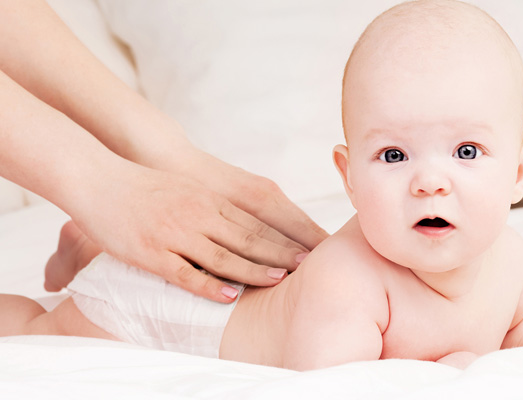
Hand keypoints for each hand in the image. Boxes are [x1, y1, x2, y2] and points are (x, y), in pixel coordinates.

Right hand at [71, 159, 324, 302]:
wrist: (100, 178)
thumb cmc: (147, 186)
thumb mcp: (189, 192)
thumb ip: (215, 208)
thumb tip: (240, 228)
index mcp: (210, 201)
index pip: (256, 223)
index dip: (283, 237)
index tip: (307, 249)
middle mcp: (199, 215)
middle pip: (248, 238)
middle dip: (280, 253)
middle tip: (306, 266)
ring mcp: (177, 233)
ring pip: (223, 255)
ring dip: (253, 269)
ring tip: (278, 280)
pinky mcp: (153, 252)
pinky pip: (186, 273)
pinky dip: (209, 285)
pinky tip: (228, 295)